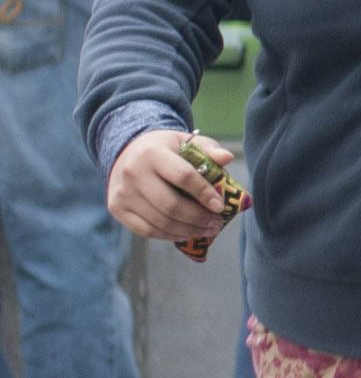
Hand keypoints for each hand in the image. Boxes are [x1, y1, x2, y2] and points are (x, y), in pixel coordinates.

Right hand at [106, 128, 234, 247]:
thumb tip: (227, 158)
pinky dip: (169, 235)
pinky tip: (186, 233)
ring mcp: (122, 193)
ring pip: (160, 222)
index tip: (220, 206)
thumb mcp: (184, 141)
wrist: (127, 153)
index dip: (204, 193)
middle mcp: (133, 173)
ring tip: (207, 230)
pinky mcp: (117, 209)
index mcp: (152, 153)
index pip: (183, 176)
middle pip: (171, 205)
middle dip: (198, 218)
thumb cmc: (165, 149)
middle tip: (216, 223)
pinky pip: (146, 230)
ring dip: (188, 230)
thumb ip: (207, 148)